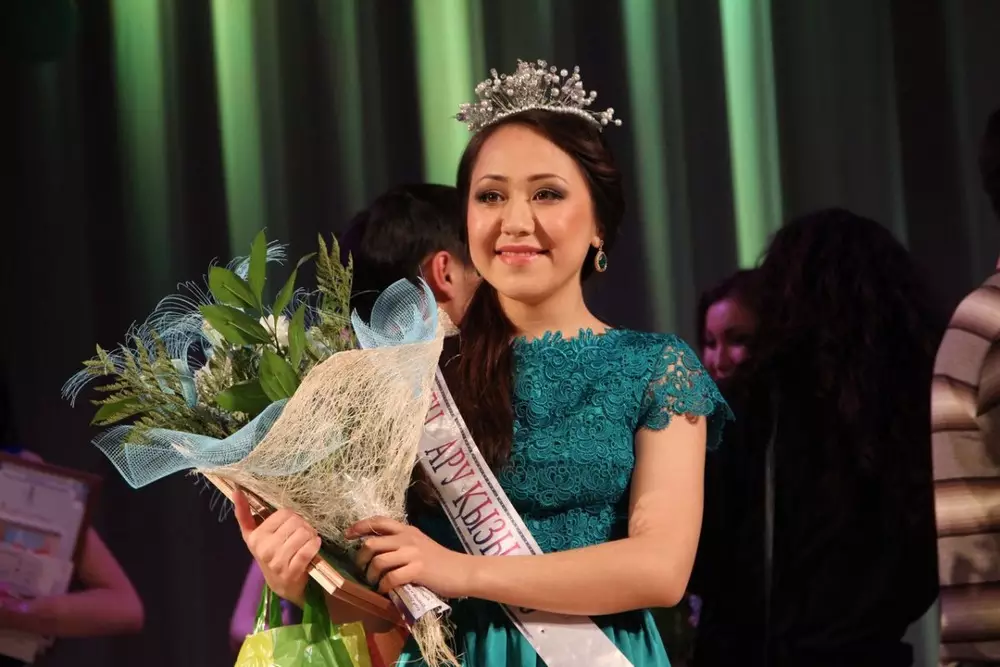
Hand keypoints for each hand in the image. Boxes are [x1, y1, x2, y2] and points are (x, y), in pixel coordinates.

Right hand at [233, 490, 320, 606]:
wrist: (282, 585)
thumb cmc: (270, 555)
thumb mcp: (254, 536)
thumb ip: (245, 515)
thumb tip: (236, 491)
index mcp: (255, 538)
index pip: (283, 514)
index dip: (293, 517)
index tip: (292, 525)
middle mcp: (264, 549)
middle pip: (295, 522)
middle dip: (304, 525)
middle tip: (303, 533)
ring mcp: (277, 562)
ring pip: (303, 534)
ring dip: (311, 535)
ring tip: (308, 540)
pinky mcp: (292, 572)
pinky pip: (308, 549)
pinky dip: (314, 545)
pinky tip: (314, 545)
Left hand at [347, 517, 473, 598]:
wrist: (461, 571)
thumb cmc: (439, 561)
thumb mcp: (419, 545)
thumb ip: (400, 544)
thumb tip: (375, 551)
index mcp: (407, 530)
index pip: (378, 521)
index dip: (360, 527)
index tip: (347, 535)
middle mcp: (407, 538)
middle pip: (372, 543)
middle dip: (361, 558)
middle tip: (362, 569)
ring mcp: (412, 553)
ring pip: (378, 561)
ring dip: (371, 575)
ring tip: (374, 582)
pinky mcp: (417, 570)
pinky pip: (391, 578)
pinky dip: (384, 587)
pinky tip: (386, 590)